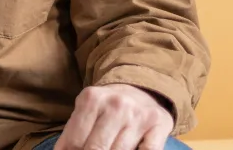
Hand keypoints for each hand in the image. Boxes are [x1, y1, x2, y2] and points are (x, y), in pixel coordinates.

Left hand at [55, 84, 174, 149]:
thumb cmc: (108, 106)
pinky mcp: (158, 124)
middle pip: (96, 148)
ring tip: (108, 148)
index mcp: (91, 99)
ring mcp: (138, 115)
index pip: (75, 140)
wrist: (141, 90)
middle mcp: (115, 105)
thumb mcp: (87, 109)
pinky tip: (132, 149)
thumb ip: (74, 130)